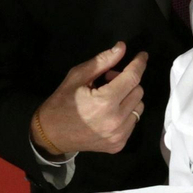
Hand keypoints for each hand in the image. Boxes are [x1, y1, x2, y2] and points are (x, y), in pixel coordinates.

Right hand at [34, 42, 146, 156]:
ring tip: (109, 98)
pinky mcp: (119, 144)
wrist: (50, 135)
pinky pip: (133, 122)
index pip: (132, 78)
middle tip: (109, 80)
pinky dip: (126, 113)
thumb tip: (122, 47)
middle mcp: (116, 120)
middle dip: (127, 81)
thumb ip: (102, 62)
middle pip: (138, 91)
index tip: (142, 55)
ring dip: (128, 98)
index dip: (139, 64)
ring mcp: (119, 135)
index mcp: (105, 102)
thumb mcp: (77, 77)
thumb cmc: (61, 103)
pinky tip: (109, 113)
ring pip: (139, 107)